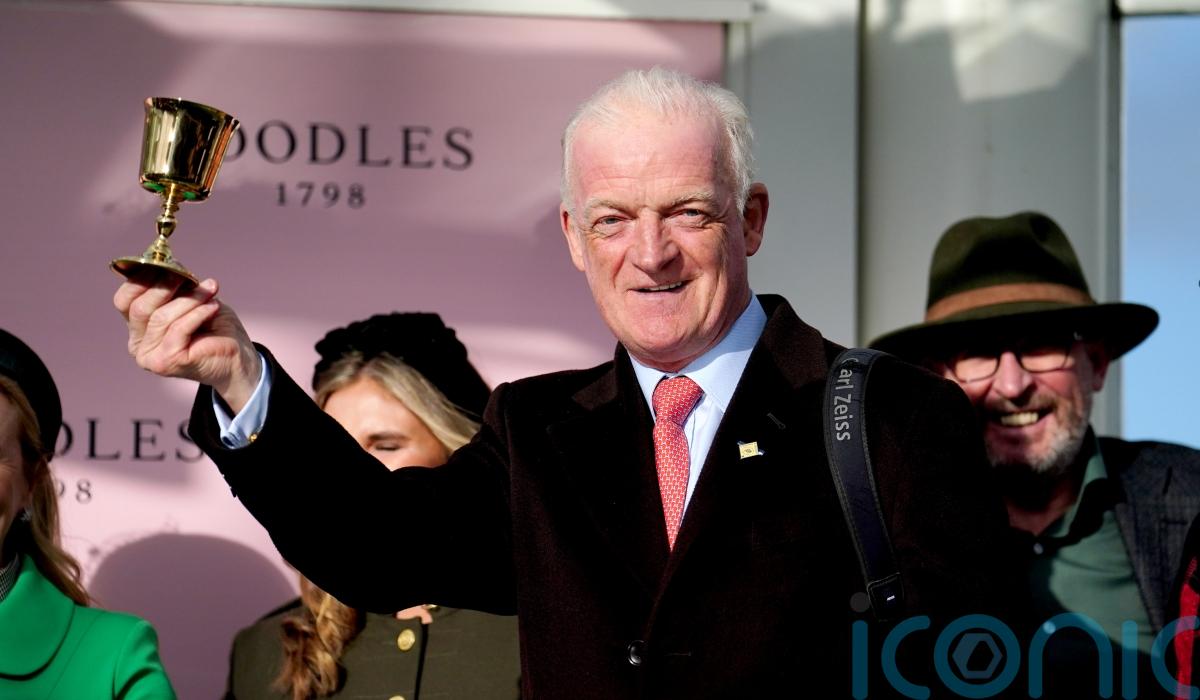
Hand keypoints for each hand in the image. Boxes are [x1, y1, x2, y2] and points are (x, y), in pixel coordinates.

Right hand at [113, 273, 261, 412]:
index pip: (124, 300)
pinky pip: (179, 329)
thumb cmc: (214, 327)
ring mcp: (150, 356)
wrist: (238, 358)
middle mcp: (137, 345)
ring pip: (162, 317)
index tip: (166, 264)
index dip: (141, 279)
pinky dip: (198, 313)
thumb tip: (170, 266)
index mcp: (137, 328)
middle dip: (164, 286)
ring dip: (189, 299)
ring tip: (211, 290)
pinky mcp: (167, 362)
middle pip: (139, 308)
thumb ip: (176, 288)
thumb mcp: (190, 301)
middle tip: (186, 274)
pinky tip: (214, 306)